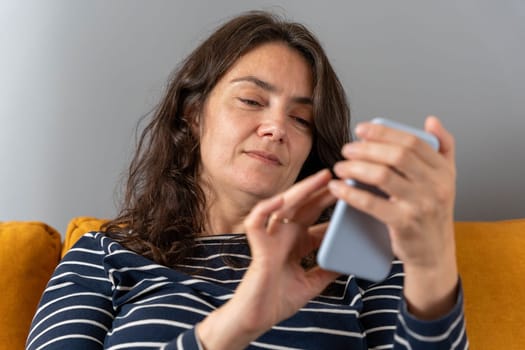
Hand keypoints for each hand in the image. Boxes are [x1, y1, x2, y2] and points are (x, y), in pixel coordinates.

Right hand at [197, 169, 338, 348]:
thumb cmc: (278, 301)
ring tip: (321, 178)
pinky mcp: (257, 246)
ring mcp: (270, 238)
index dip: (332, 208)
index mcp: (296, 243)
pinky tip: (282, 199)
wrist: (257, 319)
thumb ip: (328, 271)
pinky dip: (267, 208)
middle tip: (340, 176)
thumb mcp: (312, 284)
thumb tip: (350, 261)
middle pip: (304, 207)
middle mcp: (283, 236)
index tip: (352, 196)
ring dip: (302, 190)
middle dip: (321, 191)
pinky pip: (257, 221)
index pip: (316, 219)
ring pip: (284, 206)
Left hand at [328, 116, 458, 318]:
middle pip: (397, 155)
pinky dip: (351, 193)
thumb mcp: (447, 179)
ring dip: (355, 167)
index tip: (361, 130)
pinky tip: (338, 187)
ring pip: (382, 176)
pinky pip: (372, 203)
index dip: (384, 132)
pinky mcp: (404, 223)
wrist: (435, 254)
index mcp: (443, 171)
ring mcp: (421, 205)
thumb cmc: (434, 214)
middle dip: (366, 148)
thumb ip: (443, 147)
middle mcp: (436, 186)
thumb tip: (431, 121)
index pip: (413, 142)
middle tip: (347, 149)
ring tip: (340, 166)